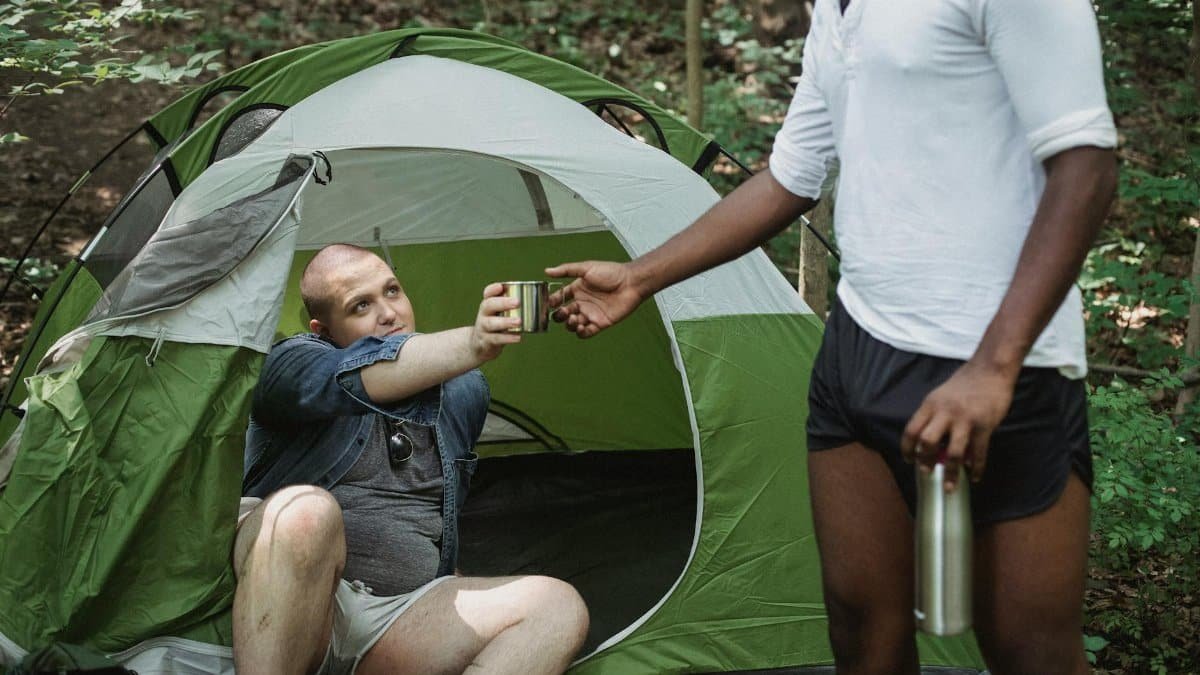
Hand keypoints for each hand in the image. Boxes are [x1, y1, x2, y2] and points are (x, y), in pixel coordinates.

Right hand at [470, 283, 521, 359]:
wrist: (481, 346)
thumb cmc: (497, 326)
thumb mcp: (501, 314)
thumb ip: (514, 307)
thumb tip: (545, 300)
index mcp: (488, 304)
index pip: (487, 293)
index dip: (492, 289)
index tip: (500, 286)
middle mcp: (484, 314)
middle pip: (488, 305)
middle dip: (503, 303)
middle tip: (517, 302)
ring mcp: (483, 328)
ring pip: (491, 323)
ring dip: (506, 322)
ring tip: (519, 321)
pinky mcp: (486, 341)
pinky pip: (496, 339)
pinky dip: (508, 338)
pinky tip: (518, 337)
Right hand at [545, 261, 645, 337]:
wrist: (630, 283)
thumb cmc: (611, 273)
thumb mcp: (586, 268)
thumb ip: (566, 270)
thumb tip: (547, 270)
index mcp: (577, 289)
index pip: (559, 298)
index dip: (552, 302)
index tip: (549, 303)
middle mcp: (582, 302)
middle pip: (563, 314)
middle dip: (559, 315)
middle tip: (562, 312)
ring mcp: (591, 314)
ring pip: (572, 324)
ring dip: (569, 324)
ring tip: (573, 318)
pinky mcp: (600, 323)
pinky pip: (586, 332)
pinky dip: (580, 332)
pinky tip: (580, 326)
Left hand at [900, 360, 1017, 491]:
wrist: (990, 370)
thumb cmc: (965, 384)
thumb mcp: (940, 396)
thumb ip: (934, 416)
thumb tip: (928, 442)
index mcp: (930, 405)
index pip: (911, 430)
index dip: (907, 448)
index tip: (908, 459)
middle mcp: (945, 413)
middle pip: (927, 442)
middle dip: (925, 461)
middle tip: (927, 472)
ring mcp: (965, 420)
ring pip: (953, 453)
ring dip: (951, 473)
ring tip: (949, 486)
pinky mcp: (984, 426)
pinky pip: (978, 453)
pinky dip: (976, 468)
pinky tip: (974, 476)